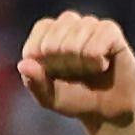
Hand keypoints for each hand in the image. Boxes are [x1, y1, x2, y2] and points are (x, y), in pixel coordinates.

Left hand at [17, 12, 134, 134]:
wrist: (107, 111)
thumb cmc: (75, 99)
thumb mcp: (48, 97)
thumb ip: (34, 82)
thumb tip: (23, 64)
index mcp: (47, 33)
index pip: (38, 39)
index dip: (44, 62)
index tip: (55, 74)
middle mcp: (68, 24)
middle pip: (53, 42)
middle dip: (63, 66)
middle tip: (75, 74)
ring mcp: (90, 25)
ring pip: (75, 42)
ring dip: (81, 65)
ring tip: (90, 70)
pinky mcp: (111, 31)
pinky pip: (97, 42)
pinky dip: (97, 61)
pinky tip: (103, 64)